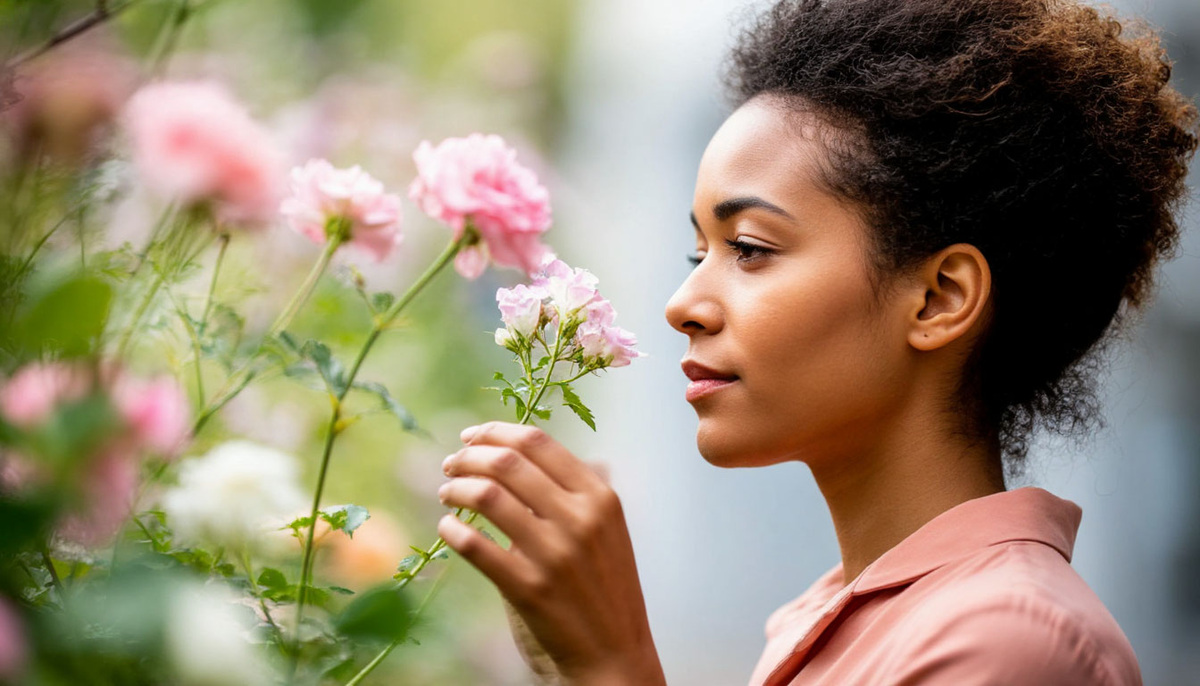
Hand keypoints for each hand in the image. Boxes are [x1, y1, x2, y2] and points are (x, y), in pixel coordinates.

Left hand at [438, 422, 665, 685]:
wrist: (614, 658)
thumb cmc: (604, 591)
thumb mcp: (608, 532)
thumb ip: (579, 490)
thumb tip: (538, 450)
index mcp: (600, 498)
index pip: (537, 442)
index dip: (494, 431)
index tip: (470, 437)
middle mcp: (580, 519)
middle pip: (507, 462)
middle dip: (468, 457)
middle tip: (450, 464)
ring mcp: (555, 554)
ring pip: (487, 496)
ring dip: (456, 488)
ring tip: (446, 494)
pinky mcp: (529, 589)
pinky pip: (476, 546)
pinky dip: (453, 531)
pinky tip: (447, 529)